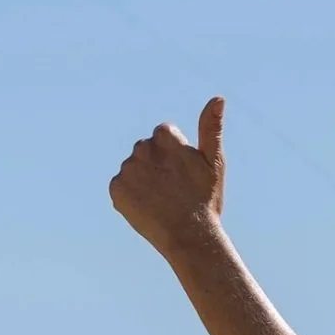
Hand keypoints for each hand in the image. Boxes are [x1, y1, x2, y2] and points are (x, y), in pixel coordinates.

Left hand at [111, 96, 227, 256]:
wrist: (190, 236)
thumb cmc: (205, 200)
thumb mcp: (213, 162)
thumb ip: (211, 127)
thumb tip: (218, 98)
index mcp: (165, 136)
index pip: (163, 135)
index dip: (175, 156)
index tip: (183, 174)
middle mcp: (142, 148)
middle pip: (146, 151)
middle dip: (156, 165)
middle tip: (173, 190)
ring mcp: (128, 169)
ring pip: (134, 170)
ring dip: (143, 181)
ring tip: (162, 201)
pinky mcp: (116, 189)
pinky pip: (121, 187)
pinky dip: (131, 197)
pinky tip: (148, 208)